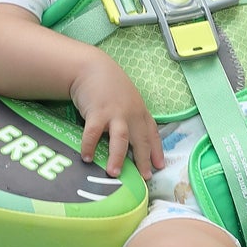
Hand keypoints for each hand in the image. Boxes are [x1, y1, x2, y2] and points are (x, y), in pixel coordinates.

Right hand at [70, 56, 162, 178]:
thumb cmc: (110, 86)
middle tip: (144, 178)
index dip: (157, 150)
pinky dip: (89, 146)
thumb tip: (133, 141)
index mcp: (140, 112)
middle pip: (140, 140)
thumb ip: (132, 117)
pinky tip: (86, 158)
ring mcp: (114, 113)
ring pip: (120, 139)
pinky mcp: (97, 113)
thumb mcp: (128, 100)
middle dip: (143, 160)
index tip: (160, 166)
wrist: (92, 68)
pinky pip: (93, 133)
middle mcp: (131, 114)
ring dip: (117, 157)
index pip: (153, 134)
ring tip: (114, 173)